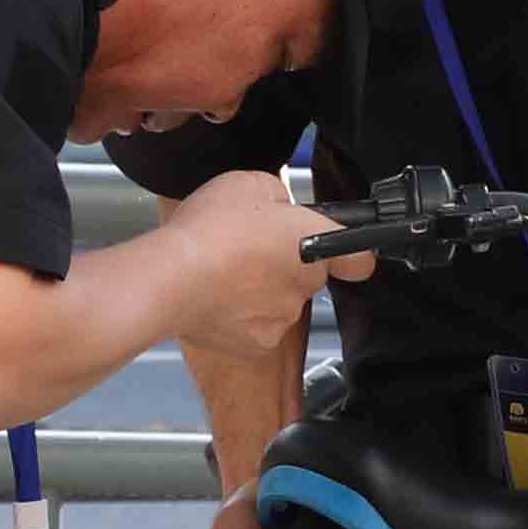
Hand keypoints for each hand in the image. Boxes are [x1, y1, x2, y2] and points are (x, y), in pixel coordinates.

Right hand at [150, 167, 354, 357]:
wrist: (168, 279)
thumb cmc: (207, 230)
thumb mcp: (249, 183)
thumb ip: (277, 198)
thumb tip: (279, 210)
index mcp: (310, 242)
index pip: (359, 259)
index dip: (351, 255)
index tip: (342, 253)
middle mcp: (304, 285)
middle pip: (305, 276)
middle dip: (283, 264)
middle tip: (247, 249)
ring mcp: (282, 319)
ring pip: (279, 303)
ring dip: (259, 291)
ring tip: (223, 274)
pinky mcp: (258, 344)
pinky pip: (256, 328)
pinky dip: (240, 318)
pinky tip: (215, 298)